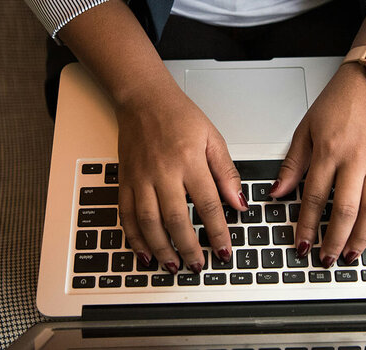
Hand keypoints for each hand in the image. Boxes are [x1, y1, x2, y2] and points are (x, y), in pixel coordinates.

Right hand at [115, 84, 247, 274]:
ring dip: (161, 248)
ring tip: (173, 265)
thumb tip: (239, 202)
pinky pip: (127, 214)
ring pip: (149, 222)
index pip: (207, 204)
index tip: (224, 250)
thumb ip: (226, 172)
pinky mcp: (126, 180)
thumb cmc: (179, 115)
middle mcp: (163, 171)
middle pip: (176, 219)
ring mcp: (141, 177)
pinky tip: (144, 252)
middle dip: (189, 248)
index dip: (218, 232)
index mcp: (189, 160)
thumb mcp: (213, 138)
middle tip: (198, 266)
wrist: (143, 99)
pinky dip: (134, 237)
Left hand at [269, 63, 365, 266]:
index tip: (302, 243)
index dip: (308, 224)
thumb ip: (293, 164)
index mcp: (329, 150)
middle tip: (326, 258)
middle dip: (334, 239)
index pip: (315, 196)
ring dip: (361, 238)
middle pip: (345, 209)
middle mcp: (355, 159)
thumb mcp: (306, 129)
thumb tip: (278, 192)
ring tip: (350, 256)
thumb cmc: (338, 104)